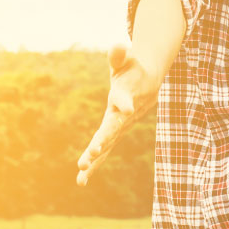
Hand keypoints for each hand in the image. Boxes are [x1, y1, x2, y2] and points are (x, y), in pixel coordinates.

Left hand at [76, 43, 160, 186]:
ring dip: (96, 158)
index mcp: (126, 94)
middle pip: (113, 128)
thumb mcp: (125, 59)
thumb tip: (117, 47)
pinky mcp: (115, 134)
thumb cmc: (133, 68)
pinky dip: (94, 164)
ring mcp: (120, 126)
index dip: (125, 103)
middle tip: (92, 152)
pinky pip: (104, 150)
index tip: (126, 107)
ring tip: (81, 171)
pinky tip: (81, 181)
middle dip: (103, 140)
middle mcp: (124, 114)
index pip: (124, 99)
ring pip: (107, 144)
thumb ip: (119, 55)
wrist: (148, 83)